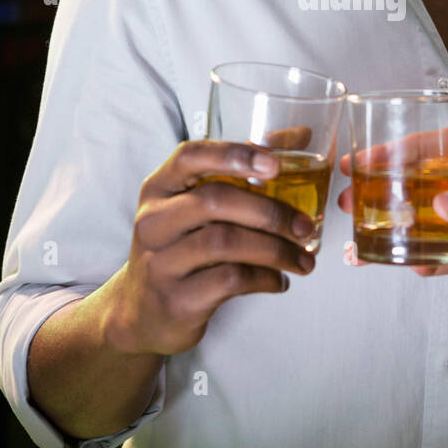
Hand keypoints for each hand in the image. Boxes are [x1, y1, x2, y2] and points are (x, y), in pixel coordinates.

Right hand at [106, 139, 316, 355]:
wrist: (143, 313)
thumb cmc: (181, 248)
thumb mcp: (197, 206)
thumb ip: (243, 169)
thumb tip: (300, 135)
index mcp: (159, 188)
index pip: (190, 156)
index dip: (234, 154)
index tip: (276, 164)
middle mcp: (153, 221)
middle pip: (215, 201)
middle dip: (270, 212)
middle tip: (304, 226)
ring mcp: (160, 262)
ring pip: (226, 243)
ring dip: (276, 250)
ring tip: (303, 259)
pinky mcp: (176, 298)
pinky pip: (229, 280)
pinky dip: (264, 278)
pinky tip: (279, 280)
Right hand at [337, 123, 447, 275]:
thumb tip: (443, 207)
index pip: (437, 142)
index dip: (396, 152)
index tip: (361, 162)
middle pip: (429, 182)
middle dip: (388, 193)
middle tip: (351, 205)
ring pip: (438, 221)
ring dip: (404, 232)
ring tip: (367, 249)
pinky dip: (435, 261)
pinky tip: (411, 268)